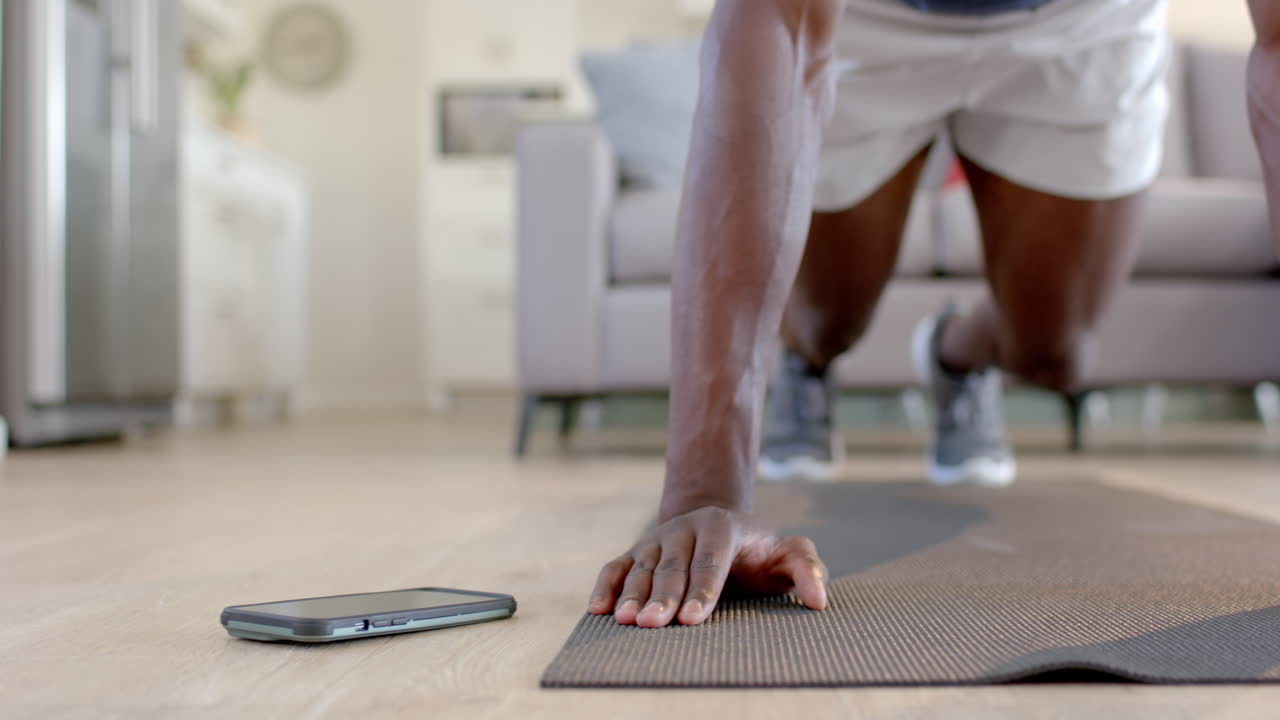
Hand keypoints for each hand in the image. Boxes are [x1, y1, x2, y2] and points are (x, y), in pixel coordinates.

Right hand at [587, 506, 828, 627]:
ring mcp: (657, 539)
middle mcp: (685, 529)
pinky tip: (598, 609)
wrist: (719, 525)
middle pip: (672, 566)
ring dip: (632, 595)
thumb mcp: (789, 553)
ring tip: (627, 622)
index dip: (702, 589)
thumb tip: (819, 600)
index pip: (711, 560)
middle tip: (655, 625)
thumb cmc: (759, 551)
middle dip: (663, 597)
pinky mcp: (637, 552)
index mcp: (721, 526)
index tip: (695, 618)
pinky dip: (606, 585)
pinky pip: (617, 567)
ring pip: (642, 567)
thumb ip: (807, 569)